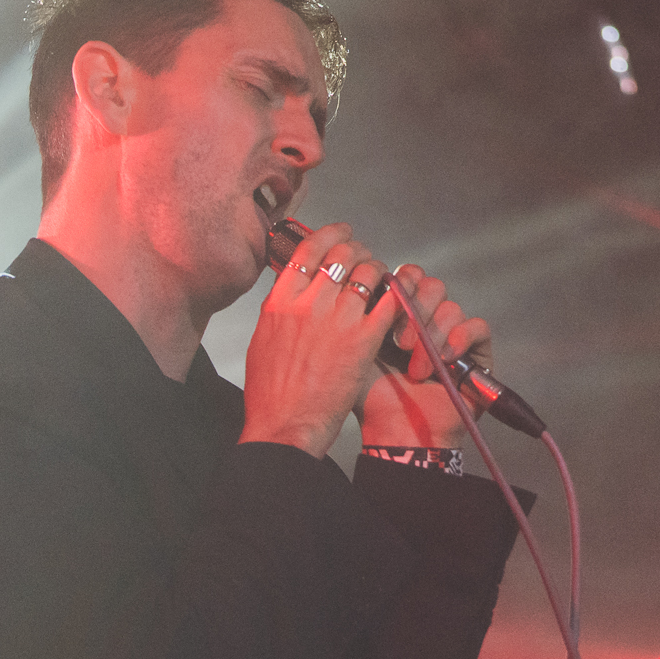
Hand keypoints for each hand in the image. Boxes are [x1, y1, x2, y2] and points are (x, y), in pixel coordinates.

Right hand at [240, 222, 398, 459]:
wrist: (285, 426)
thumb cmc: (270, 395)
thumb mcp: (262, 342)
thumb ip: (278, 313)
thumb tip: (288, 295)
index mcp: (280, 301)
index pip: (309, 250)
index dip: (330, 234)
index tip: (341, 232)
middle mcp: (309, 302)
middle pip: (342, 254)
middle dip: (359, 250)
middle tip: (365, 258)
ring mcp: (338, 319)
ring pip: (369, 272)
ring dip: (379, 272)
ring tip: (383, 281)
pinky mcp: (363, 340)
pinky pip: (389, 302)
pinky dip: (396, 297)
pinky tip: (398, 301)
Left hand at [358, 263, 492, 448]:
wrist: (395, 430)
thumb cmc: (373, 397)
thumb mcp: (357, 349)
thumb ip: (361, 313)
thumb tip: (363, 279)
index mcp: (400, 313)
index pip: (410, 276)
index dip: (401, 283)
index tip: (385, 304)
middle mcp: (429, 319)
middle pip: (432, 284)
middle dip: (413, 310)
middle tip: (398, 343)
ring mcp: (454, 334)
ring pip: (451, 306)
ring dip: (431, 336)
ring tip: (415, 368)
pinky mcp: (477, 352)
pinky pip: (477, 326)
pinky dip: (459, 338)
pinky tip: (444, 358)